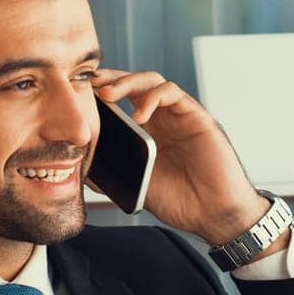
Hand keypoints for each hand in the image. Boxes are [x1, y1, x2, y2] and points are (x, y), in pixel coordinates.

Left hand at [91, 68, 274, 246]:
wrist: (214, 214)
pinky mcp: (197, 117)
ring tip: (108, 95)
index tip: (79, 95)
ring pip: (153, 81)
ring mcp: (181, 116)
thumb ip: (116, 173)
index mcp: (149, 132)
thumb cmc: (183, 202)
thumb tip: (82, 168)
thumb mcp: (138, 186)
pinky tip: (140, 115)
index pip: (123, 100)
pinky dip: (153, 97)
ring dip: (128, 82)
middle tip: (89, 86)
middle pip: (135, 84)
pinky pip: (173, 94)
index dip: (102, 93)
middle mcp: (165, 119)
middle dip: (111, 80)